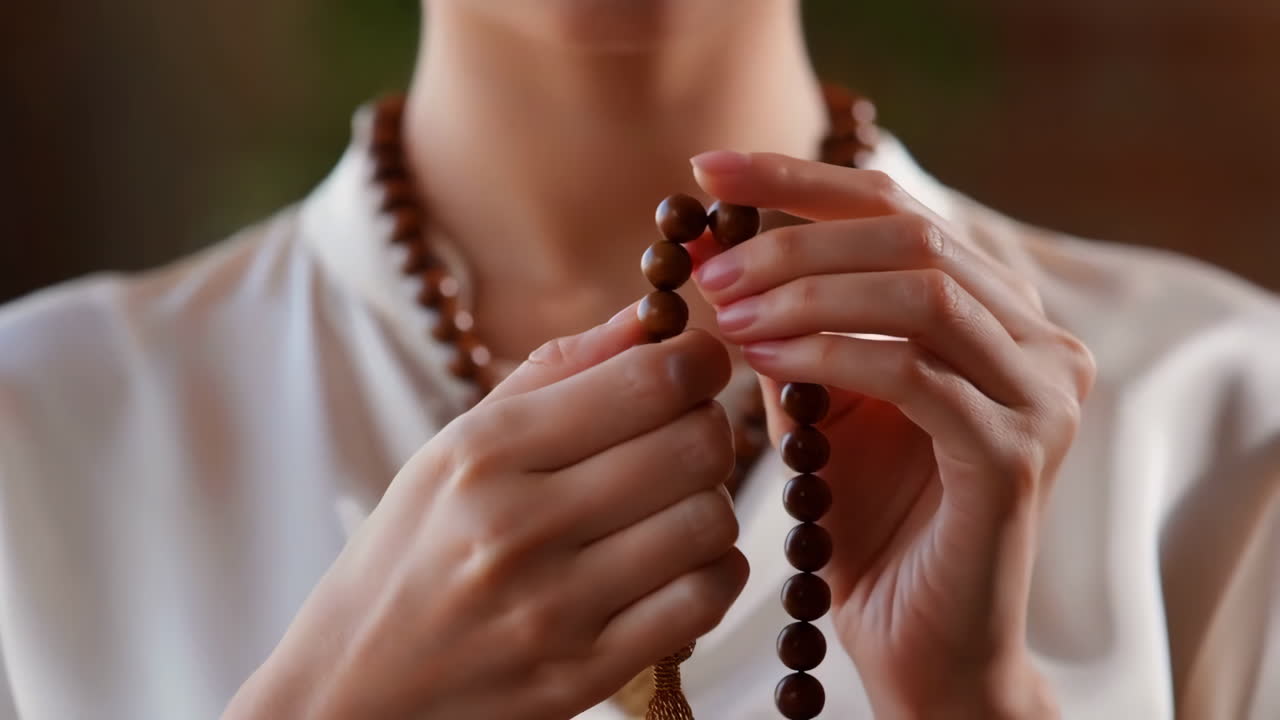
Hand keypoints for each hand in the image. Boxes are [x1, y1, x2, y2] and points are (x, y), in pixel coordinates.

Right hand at [224, 309, 747, 719]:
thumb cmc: (414, 548)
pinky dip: (712, 572)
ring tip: (672, 505)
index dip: (698, 361)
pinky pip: (703, 601)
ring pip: (709, 521)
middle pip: (694, 445)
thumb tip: (651, 316)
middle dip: (709, 428)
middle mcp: (519, 526)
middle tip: (686, 433)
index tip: (696, 364)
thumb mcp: (457, 444)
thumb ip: (559, 371)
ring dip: (709, 504)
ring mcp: (554, 608)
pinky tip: (678, 562)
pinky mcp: (584, 673)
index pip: (647, 381)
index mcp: (485, 451)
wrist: (356, 683)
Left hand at [689, 151, 1092, 717]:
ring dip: (807, 289)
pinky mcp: (1017, 450)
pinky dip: (831, 352)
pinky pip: (915, 372)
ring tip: (726, 311)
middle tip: (709, 266)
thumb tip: (712, 243)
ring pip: (920, 290)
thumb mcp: (816, 403)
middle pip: (911, 234)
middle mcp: (1036, 338)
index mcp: (993, 314)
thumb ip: (784, 326)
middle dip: (793, 238)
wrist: (917, 643)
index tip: (706, 169)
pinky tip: (767, 357)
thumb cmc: (866, 525)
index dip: (799, 177)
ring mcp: (1040, 392)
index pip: (895, 210)